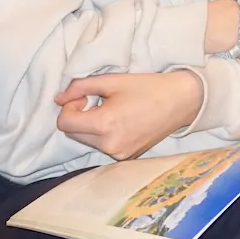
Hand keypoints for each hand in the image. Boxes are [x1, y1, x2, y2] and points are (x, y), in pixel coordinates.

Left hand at [55, 71, 203, 160]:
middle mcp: (110, 145)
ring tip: (111, 111)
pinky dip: (103, 135)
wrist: (182, 101)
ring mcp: (119, 155)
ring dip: (90, 127)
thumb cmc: (148, 87)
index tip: (84, 97)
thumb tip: (58, 98)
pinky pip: (103, 147)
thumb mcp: (112, 80)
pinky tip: (120, 121)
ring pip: (87, 142)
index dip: (69, 108)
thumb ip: (80, 87)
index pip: (64, 124)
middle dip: (78, 117)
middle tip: (96, 101)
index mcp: (105, 125)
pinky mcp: (127, 158)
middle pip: (73, 134)